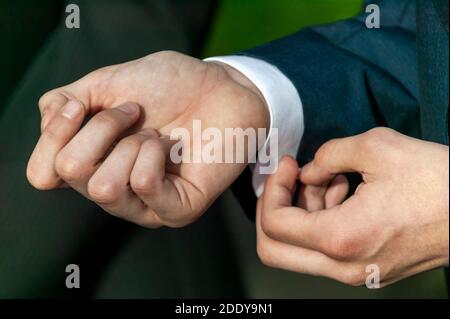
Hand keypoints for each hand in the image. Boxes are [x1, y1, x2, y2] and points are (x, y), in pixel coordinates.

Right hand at [27, 51, 268, 226]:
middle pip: (71, 173)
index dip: (54, 134)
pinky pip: (146, 186)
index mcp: (93, 165)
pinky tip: (170, 147)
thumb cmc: (170, 86)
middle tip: (136, 113)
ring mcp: (145, 206)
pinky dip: (154, 154)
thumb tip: (49, 123)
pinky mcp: (178, 210)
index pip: (43, 174)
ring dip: (129, 143)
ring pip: (105, 187)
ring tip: (156, 133)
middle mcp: (114, 191)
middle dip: (101, 127)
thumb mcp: (108, 83)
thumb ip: (65, 102)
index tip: (80, 105)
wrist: (220, 87)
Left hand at [256, 128, 448, 286]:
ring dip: (304, 210)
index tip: (289, 164)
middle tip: (293, 177)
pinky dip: (322, 221)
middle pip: (273, 249)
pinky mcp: (367, 270)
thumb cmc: (437, 180)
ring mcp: (356, 273)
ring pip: (298, 250)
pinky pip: (325, 250)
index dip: (272, 188)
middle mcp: (344, 266)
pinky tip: (346, 193)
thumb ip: (327, 155)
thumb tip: (306, 173)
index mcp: (341, 238)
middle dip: (275, 207)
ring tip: (334, 179)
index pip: (274, 223)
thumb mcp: (377, 147)